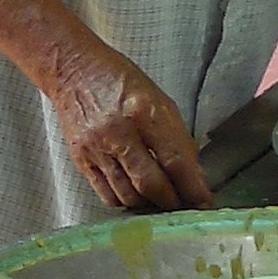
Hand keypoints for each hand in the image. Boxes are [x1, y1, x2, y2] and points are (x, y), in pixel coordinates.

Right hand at [40, 37, 210, 214]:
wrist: (74, 72)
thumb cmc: (120, 82)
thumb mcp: (159, 100)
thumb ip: (175, 137)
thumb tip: (192, 175)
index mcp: (144, 112)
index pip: (175, 160)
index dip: (192, 187)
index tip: (203, 201)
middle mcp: (119, 132)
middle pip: (150, 183)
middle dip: (172, 201)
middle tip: (183, 206)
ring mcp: (97, 148)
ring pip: (128, 195)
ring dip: (149, 204)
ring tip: (161, 202)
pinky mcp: (81, 159)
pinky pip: (107, 194)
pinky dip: (126, 201)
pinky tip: (135, 195)